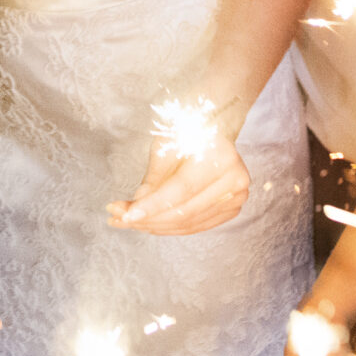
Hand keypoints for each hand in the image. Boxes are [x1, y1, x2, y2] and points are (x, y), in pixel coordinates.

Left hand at [108, 119, 250, 235]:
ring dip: (156, 226)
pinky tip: (152, 224)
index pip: (180, 190)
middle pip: (184, 211)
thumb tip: (135, 208)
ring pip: (189, 222)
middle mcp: (234, 179)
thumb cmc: (186, 131)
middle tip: (119, 218)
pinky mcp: (232, 209)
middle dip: (148, 218)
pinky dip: (172, 227)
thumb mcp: (164, 147)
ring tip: (129, 222)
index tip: (125, 216)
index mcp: (220, 156)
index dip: (152, 206)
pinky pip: (197, 225)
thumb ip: (152, 179)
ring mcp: (237, 197)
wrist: (213, 128)